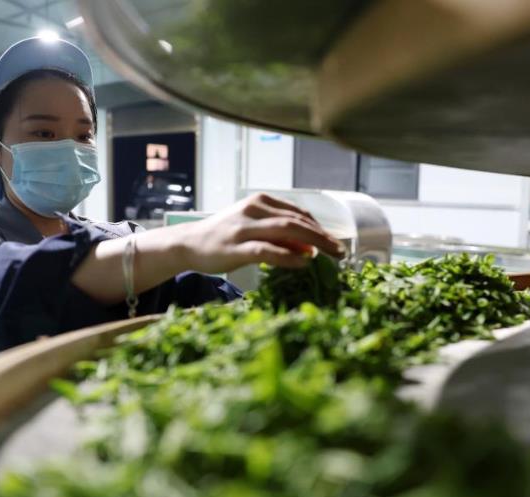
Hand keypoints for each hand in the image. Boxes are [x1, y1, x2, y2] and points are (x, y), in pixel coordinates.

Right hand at [179, 193, 345, 273]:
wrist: (188, 244)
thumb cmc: (224, 237)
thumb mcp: (253, 227)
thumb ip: (278, 233)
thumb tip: (309, 247)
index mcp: (259, 201)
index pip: (297, 212)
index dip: (320, 227)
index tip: (335, 241)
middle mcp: (253, 210)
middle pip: (296, 221)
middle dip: (323, 236)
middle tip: (341, 251)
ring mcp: (244, 228)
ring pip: (286, 231)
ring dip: (313, 243)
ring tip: (330, 256)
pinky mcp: (236, 247)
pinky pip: (268, 251)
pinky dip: (289, 257)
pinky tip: (304, 263)